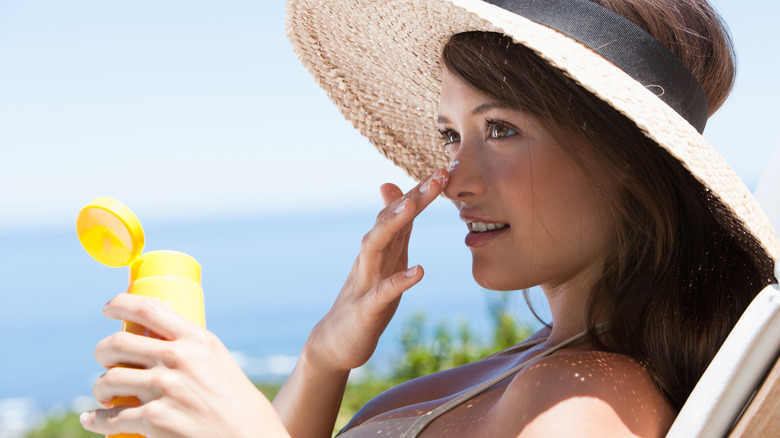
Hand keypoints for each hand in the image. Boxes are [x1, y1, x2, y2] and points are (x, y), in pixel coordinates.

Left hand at [80, 293, 289, 437]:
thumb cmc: (240, 407)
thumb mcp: (220, 365)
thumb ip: (193, 353)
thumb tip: (158, 348)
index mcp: (198, 340)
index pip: (148, 309)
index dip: (121, 304)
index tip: (109, 308)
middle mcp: (179, 359)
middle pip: (117, 344)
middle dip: (103, 353)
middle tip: (106, 363)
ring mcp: (165, 389)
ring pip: (108, 381)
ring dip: (100, 389)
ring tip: (105, 395)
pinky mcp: (155, 420)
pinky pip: (110, 417)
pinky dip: (96, 420)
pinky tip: (93, 419)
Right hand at [303, 169, 448, 372]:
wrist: (335, 342)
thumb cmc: (366, 299)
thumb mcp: (385, 261)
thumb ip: (395, 229)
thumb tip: (397, 191)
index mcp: (380, 248)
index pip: (399, 212)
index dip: (421, 191)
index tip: (446, 169)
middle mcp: (370, 258)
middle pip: (388, 221)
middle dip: (413, 197)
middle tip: (439, 176)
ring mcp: (365, 282)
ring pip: (376, 246)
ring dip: (394, 225)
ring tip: (414, 206)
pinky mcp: (366, 309)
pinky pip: (383, 292)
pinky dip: (400, 281)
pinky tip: (420, 271)